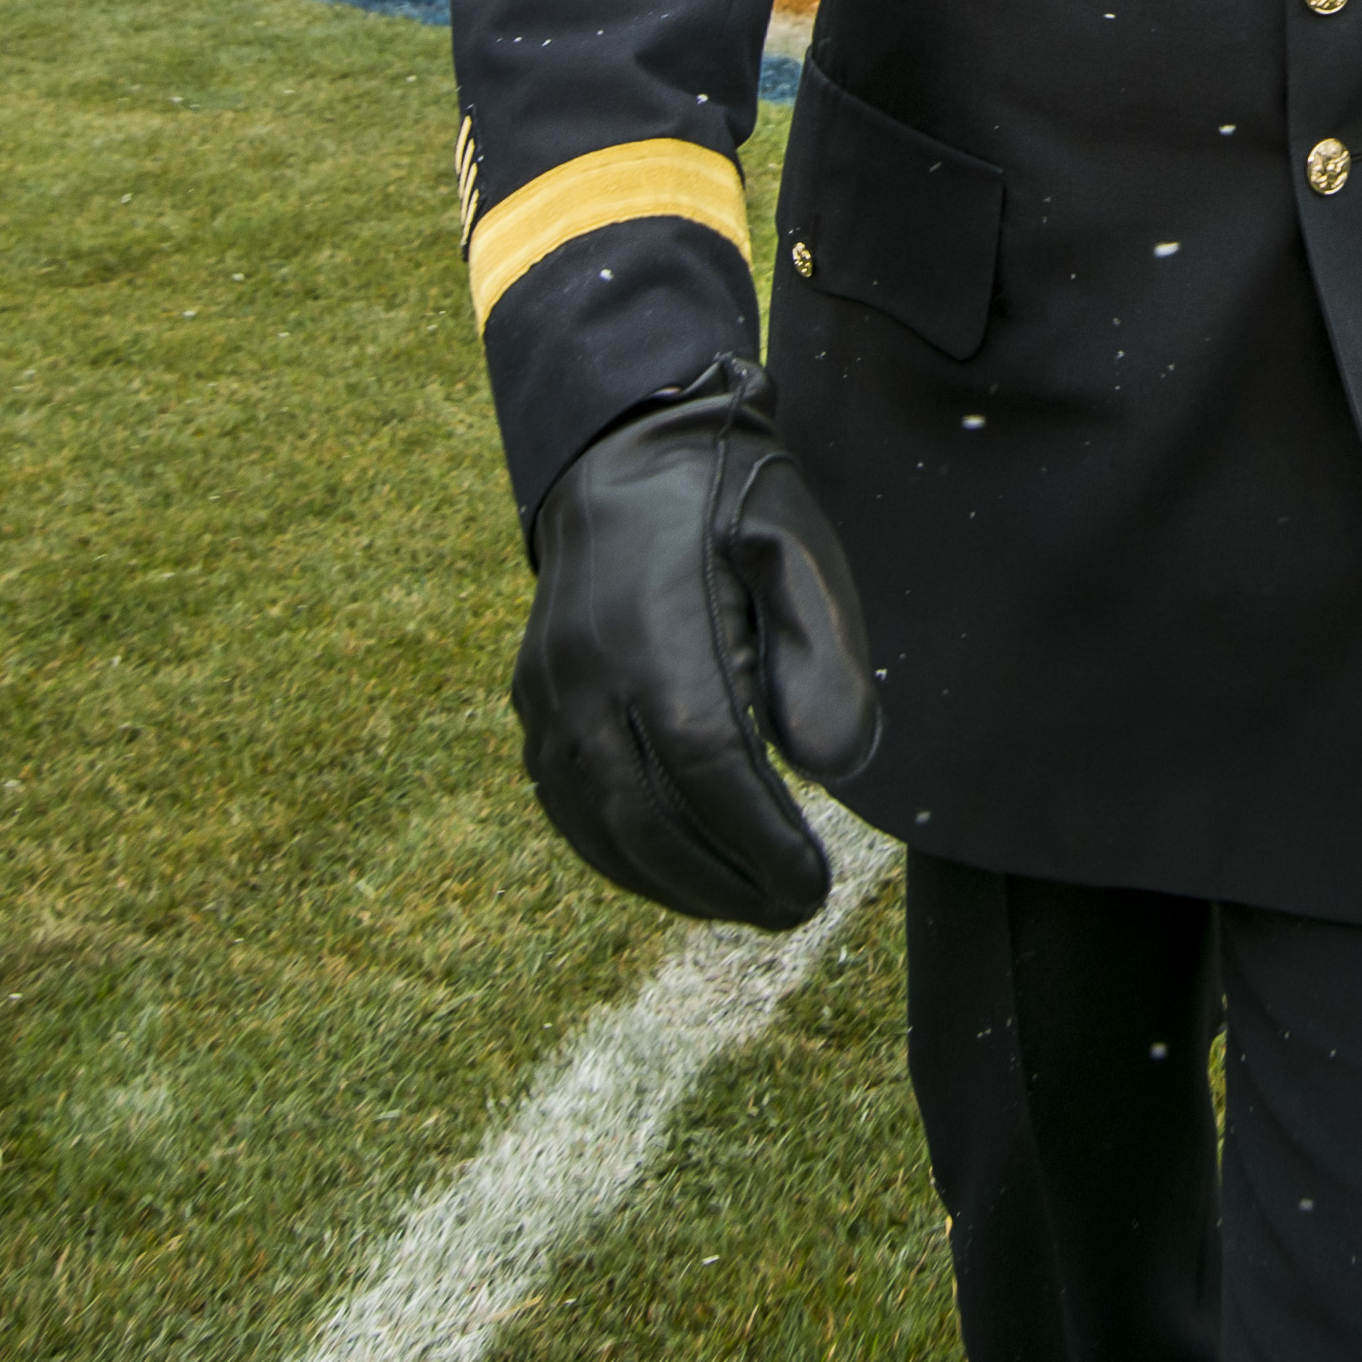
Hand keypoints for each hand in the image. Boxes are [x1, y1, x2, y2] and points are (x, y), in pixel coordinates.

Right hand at [511, 357, 880, 928]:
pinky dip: (619, 855)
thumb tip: (831, 770)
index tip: (816, 888)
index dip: (761, 842)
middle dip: (724, 882)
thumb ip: (823, 658)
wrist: (625, 449)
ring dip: (672, 884)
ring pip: (599, 824)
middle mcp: (587, 671)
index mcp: (658, 630)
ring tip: (744, 906)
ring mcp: (547, 691)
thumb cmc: (732, 504)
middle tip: (789, 912)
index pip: (709, 768)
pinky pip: (565, 803)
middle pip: (648, 815)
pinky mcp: (531, 702)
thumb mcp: (799, 551)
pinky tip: (674, 875)